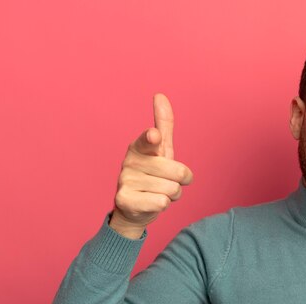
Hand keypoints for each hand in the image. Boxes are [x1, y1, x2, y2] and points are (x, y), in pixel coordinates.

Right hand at [109, 94, 192, 237]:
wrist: (135, 207)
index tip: (154, 136)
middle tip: (167, 181)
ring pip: (172, 190)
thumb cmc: (152, 174)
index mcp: (140, 147)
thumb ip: (163, 124)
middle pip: (178, 172)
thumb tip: (160, 95)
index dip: (153, 139)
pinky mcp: (125, 201)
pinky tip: (151, 203)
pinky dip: (163, 205)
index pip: (148, 141)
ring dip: (172, 194)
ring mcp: (125, 181)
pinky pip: (162, 203)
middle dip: (180, 181)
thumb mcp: (161, 149)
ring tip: (159, 192)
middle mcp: (130, 162)